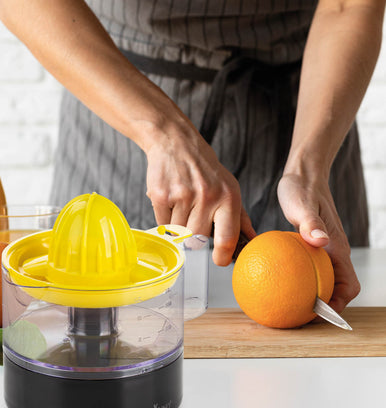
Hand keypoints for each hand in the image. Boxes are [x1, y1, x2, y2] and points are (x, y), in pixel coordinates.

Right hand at [144, 124, 255, 265]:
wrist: (176, 143)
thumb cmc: (204, 169)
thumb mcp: (229, 187)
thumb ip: (240, 217)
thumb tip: (251, 239)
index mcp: (228, 197)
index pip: (227, 238)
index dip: (222, 256)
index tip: (219, 260)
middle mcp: (207, 197)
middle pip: (198, 239)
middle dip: (194, 234)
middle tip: (193, 216)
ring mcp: (183, 196)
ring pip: (178, 232)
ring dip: (178, 224)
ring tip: (182, 203)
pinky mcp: (161, 195)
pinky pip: (162, 223)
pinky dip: (165, 217)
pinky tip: (170, 200)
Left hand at [277, 172, 359, 311]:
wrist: (303, 176)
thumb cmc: (303, 189)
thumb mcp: (303, 205)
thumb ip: (311, 223)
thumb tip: (320, 241)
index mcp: (336, 248)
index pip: (348, 285)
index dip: (339, 305)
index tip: (320, 315)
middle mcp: (333, 252)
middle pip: (336, 289)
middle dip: (323, 308)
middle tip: (298, 317)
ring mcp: (322, 250)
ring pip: (323, 281)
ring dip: (311, 296)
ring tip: (288, 306)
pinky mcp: (310, 246)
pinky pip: (308, 269)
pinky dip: (299, 280)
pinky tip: (277, 282)